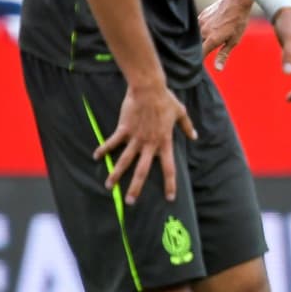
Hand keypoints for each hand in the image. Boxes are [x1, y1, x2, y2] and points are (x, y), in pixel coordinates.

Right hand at [94, 83, 197, 203]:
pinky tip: (96, 157)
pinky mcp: (123, 130)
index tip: (170, 197)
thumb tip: (195, 136)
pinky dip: (103, 149)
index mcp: (164, 142)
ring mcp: (135, 138)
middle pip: (142, 171)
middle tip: (130, 202)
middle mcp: (149, 144)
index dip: (170, 183)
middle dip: (136, 188)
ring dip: (116, 174)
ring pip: (124, 161)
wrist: (149, 89)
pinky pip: (112, 142)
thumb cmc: (166, 100)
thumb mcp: (181, 113)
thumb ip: (187, 127)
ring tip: (108, 187)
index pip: (169, 167)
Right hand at [199, 0, 253, 70]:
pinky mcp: (200, 16)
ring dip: (199, 40)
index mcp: (211, 39)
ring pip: (195, 36)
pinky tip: (209, 29)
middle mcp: (202, 31)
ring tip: (209, 39)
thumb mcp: (234, 40)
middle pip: (196, 46)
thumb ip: (223, 55)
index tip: (198, 68)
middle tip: (204, 53)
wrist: (237, 0)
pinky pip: (197, 27)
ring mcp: (200, 22)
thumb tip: (217, 69)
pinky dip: (200, 31)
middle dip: (198, 51)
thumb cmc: (238, 21)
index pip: (199, 56)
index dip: (198, 63)